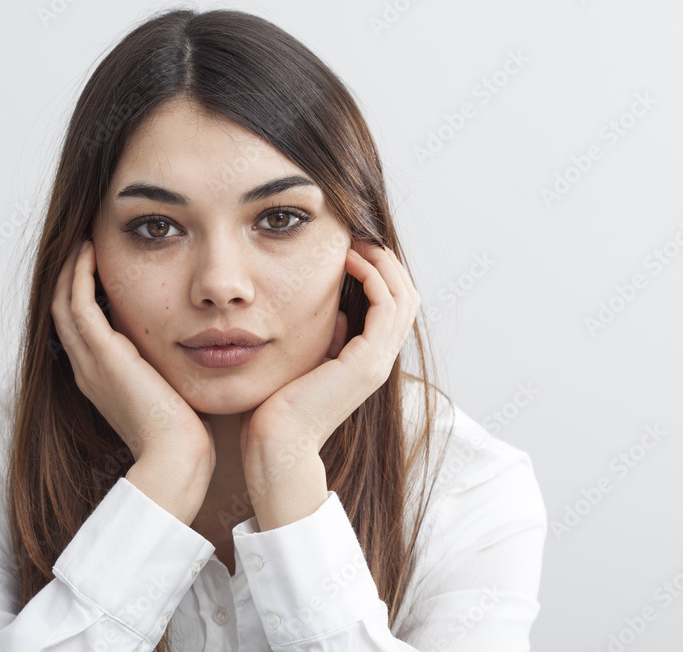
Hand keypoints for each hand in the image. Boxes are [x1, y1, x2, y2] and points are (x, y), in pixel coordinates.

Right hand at [51, 240, 215, 469]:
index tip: (98, 267)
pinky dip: (78, 276)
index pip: (80, 328)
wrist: (176, 458)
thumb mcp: (170, 392)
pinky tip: (90, 253)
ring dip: (69, 269)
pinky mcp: (102, 356)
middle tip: (82, 245)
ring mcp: (90, 363)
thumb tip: (189, 351)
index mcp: (101, 379)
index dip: (82, 294)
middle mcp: (88, 369)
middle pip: (62, 312)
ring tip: (83, 241)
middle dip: (69, 277)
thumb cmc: (184, 433)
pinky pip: (78, 304)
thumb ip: (166, 371)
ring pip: (63, 303)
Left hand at [238, 239, 421, 463]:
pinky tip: (348, 262)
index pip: (392, 306)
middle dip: (385, 261)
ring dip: (381, 263)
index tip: (351, 248)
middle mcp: (379, 362)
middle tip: (357, 237)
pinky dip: (373, 278)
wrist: (276, 444)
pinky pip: (386, 307)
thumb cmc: (277, 407)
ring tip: (355, 243)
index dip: (379, 273)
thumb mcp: (306, 361)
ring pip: (403, 296)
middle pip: (406, 296)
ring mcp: (377, 363)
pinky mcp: (367, 364)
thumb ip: (327, 338)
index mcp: (366, 361)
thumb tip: (338, 315)